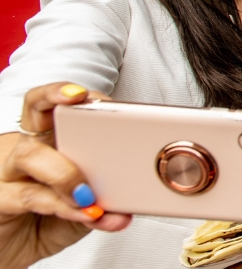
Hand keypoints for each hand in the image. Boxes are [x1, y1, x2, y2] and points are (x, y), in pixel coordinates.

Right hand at [0, 83, 130, 268]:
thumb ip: (106, 204)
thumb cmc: (47, 224)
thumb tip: (126, 209)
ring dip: (66, 172)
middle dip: (54, 97)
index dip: (68, 93)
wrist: (10, 258)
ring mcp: (8, 173)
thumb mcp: (84, 210)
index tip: (85, 94)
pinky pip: (30, 195)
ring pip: (30, 154)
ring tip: (89, 194)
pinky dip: (62, 205)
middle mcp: (28, 150)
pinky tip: (84, 212)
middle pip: (34, 109)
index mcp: (53, 142)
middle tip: (78, 101)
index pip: (58, 105)